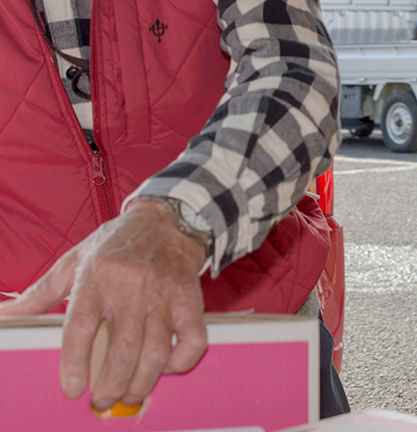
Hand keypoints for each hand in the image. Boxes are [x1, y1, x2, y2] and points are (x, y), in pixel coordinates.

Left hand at [0, 200, 208, 409]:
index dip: (74, 363)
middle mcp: (131, 286)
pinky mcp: (191, 297)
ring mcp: (164, 293)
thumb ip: (40, 293)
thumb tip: (6, 318)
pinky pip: (193, 338)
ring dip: (143, 381)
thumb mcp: (73, 262)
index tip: (72, 389)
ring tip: (131, 394)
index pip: (80, 327)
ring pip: (156, 350)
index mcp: (97, 277)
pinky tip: (168, 368)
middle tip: (103, 400)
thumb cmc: (115, 245)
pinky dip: (182, 361)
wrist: (167, 220)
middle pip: (122, 348)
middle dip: (112, 384)